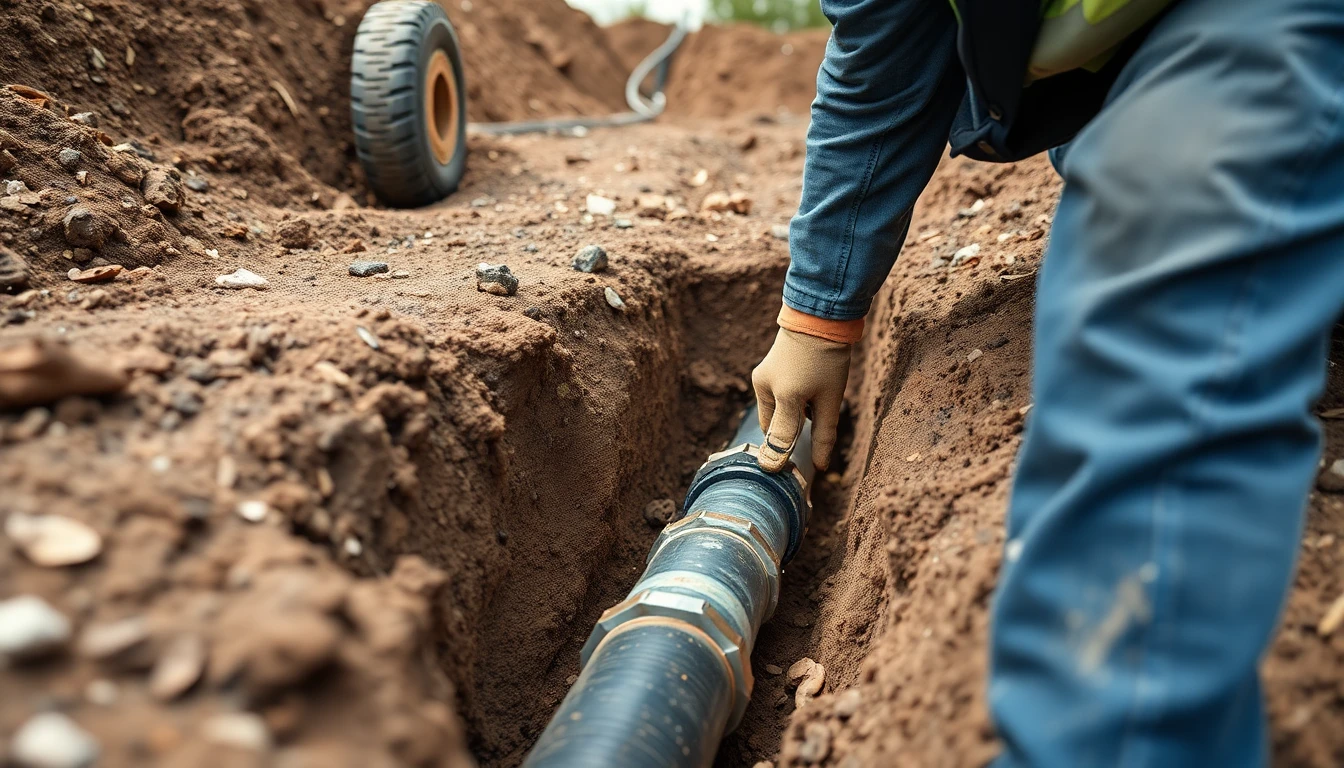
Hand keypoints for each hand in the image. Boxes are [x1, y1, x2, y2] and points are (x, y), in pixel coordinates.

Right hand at [751, 327, 851, 472]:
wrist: (820, 316)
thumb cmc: (829, 359)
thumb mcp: (831, 399)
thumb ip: (823, 434)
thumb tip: (819, 466)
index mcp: (783, 397)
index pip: (778, 440)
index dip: (781, 460)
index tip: (780, 476)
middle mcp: (764, 388)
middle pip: (774, 427)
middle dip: (790, 432)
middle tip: (813, 428)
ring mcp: (761, 378)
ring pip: (774, 412)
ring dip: (791, 415)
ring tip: (816, 399)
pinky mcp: (763, 371)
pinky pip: (774, 397)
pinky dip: (789, 401)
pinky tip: (808, 387)